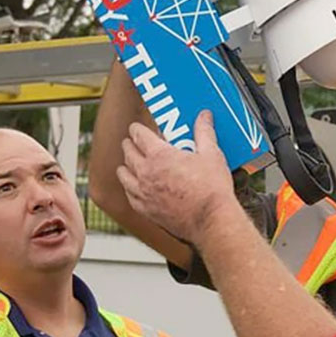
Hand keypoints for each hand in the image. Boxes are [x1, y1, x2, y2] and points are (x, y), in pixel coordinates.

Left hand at [117, 111, 238, 244]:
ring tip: (130, 164)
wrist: (210, 220)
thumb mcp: (211, 154)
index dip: (137, 129)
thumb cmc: (212, 189)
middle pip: (128, 153)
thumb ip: (204, 133)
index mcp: (159, 156)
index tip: (138, 128)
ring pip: (124, 175)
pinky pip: (129, 195)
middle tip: (134, 142)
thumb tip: (204, 116)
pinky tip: (135, 187)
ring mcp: (143, 193)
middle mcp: (145, 173)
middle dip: (130, 145)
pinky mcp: (146, 210)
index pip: (139, 135)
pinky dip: (130, 188)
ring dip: (126, 166)